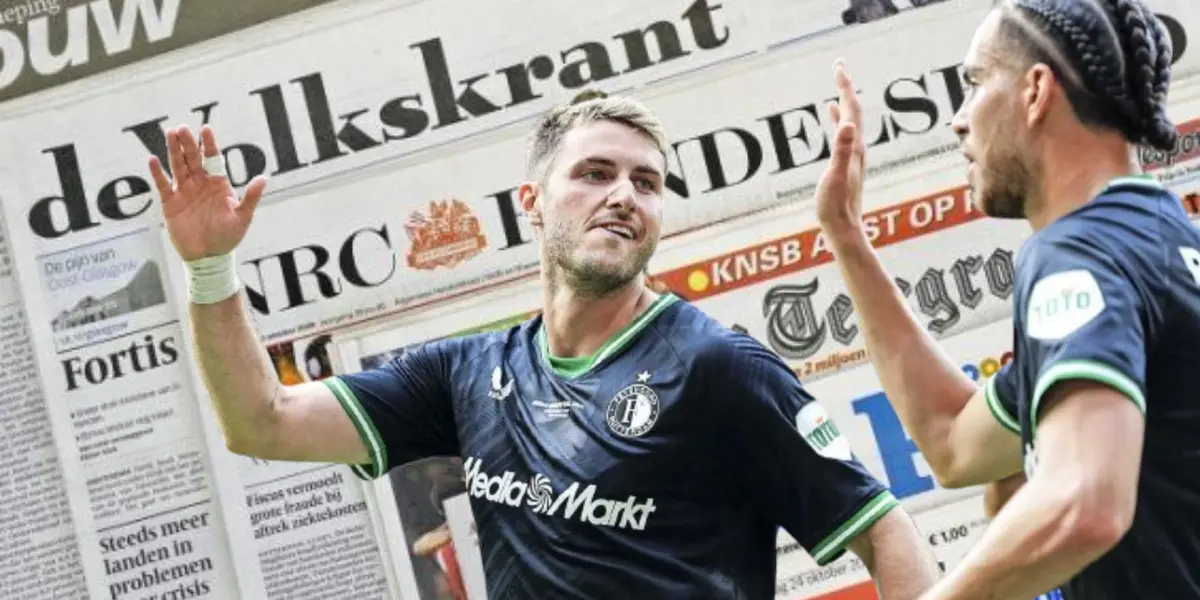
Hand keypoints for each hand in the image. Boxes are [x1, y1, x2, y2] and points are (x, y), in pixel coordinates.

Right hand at [149, 125, 266, 260]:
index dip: (209, 144)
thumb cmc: (228, 237)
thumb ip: (251, 197)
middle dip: (188, 143)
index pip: (213, 159)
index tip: (206, 129)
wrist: (209, 257)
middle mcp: (200, 183)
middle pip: (192, 158)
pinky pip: (163, 185)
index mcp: (218, 183)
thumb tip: (264, 178)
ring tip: (170, 134)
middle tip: (182, 128)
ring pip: (178, 166)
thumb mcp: (242, 217)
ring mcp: (184, 191)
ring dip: (173, 151)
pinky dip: (158, 174)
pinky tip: (153, 160)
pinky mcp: (171, 203)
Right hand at [815, 60, 866, 239]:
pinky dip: (839, 119)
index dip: (844, 87)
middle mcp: (856, 148)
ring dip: (843, 101)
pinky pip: (843, 132)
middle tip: (838, 67)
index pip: (851, 109)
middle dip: (845, 87)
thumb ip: (842, 151)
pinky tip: (833, 116)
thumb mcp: (835, 176)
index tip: (839, 66)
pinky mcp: (846, 163)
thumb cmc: (836, 205)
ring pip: (849, 120)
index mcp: (854, 147)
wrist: (843, 228)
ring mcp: (852, 155)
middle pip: (853, 110)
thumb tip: (848, 125)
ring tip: (838, 86)